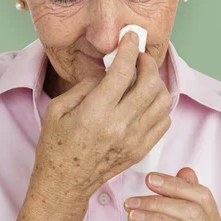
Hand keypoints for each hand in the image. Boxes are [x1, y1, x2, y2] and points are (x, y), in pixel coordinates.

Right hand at [33, 31, 171, 202]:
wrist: (65, 183)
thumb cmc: (56, 146)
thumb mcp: (58, 109)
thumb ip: (85, 86)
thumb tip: (107, 70)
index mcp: (96, 113)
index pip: (123, 71)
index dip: (129, 48)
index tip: (130, 37)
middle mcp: (119, 126)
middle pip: (149, 83)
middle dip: (147, 63)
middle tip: (138, 57)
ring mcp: (134, 140)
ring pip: (162, 101)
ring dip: (156, 83)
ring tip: (143, 77)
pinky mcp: (142, 150)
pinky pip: (164, 121)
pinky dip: (159, 105)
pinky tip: (146, 101)